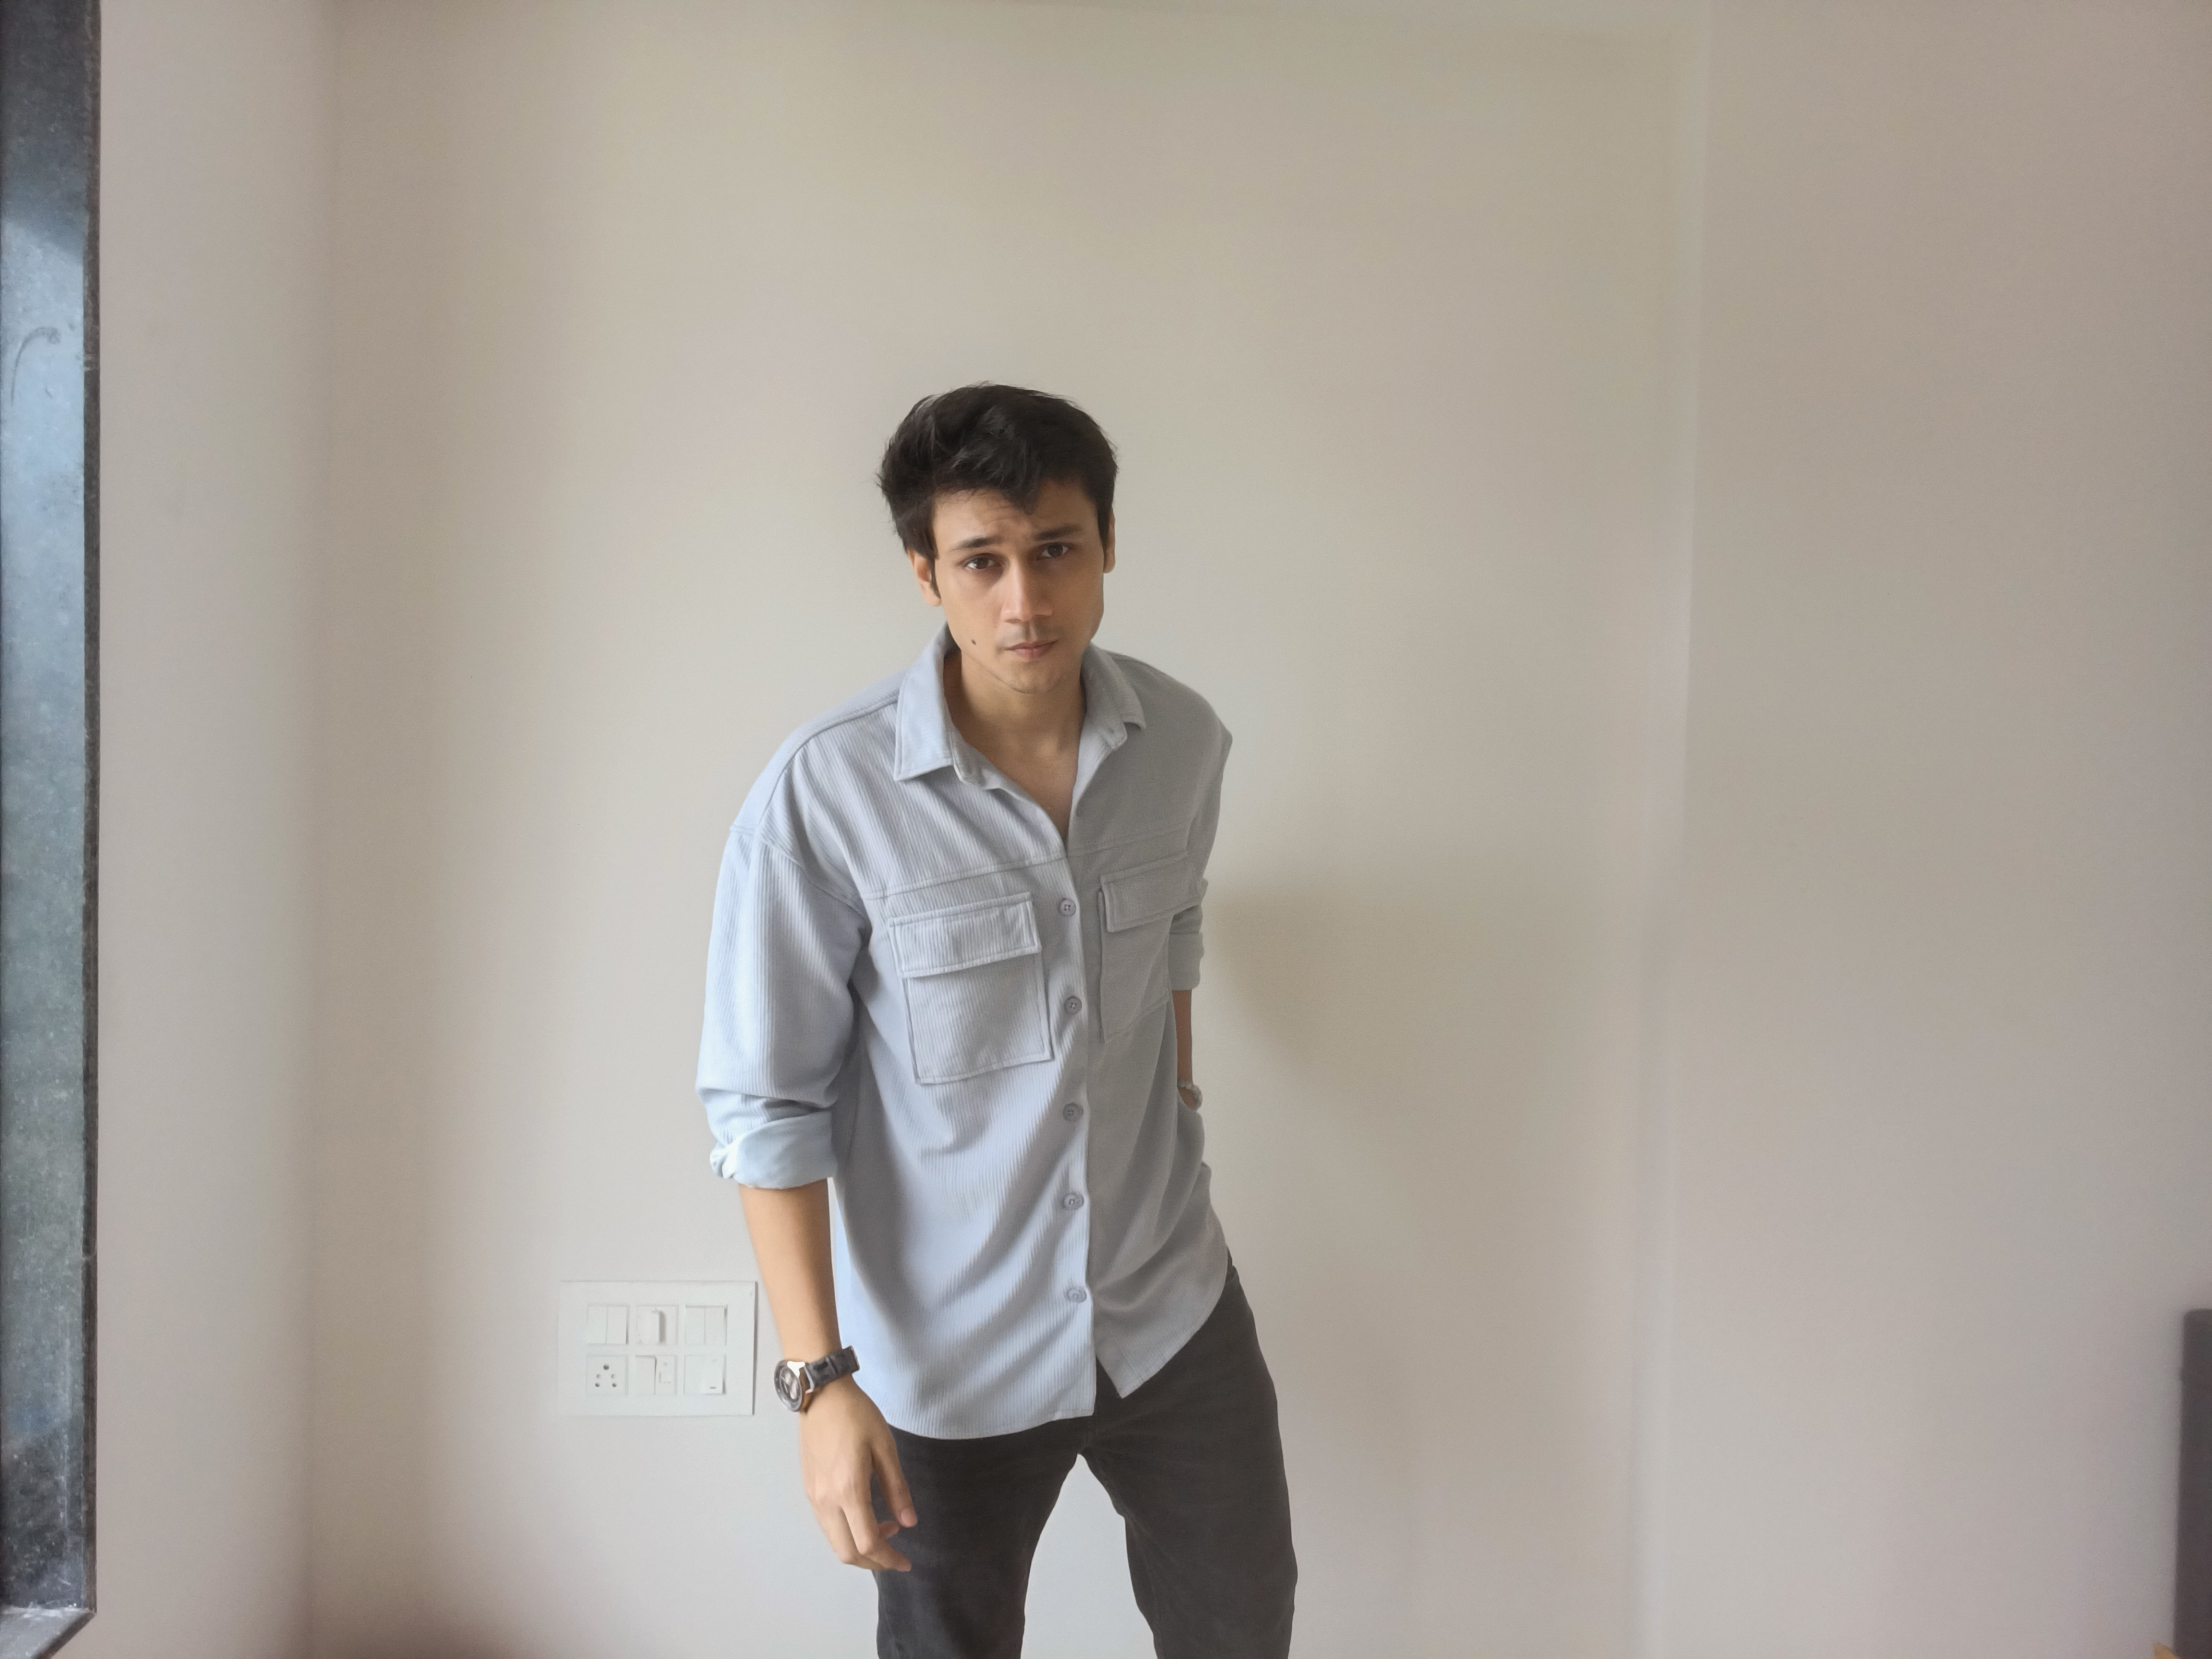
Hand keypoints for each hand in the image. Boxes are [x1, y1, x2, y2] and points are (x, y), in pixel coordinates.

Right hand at [798, 1377, 918, 1571]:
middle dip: (873, 1562)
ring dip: (860, 1548)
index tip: (906, 1562)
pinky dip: (847, 1533)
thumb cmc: (856, 1415)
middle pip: (847, 1552)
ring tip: (885, 1530)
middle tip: (896, 1556)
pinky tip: (865, 1516)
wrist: (821, 1394)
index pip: (868, 1542)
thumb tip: (909, 1523)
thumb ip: (897, 1489)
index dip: (889, 1559)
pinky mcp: (809, 1490)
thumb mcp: (885, 1447)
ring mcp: (814, 1497)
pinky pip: (827, 1526)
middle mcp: (826, 1500)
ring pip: (834, 1542)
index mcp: (848, 1490)